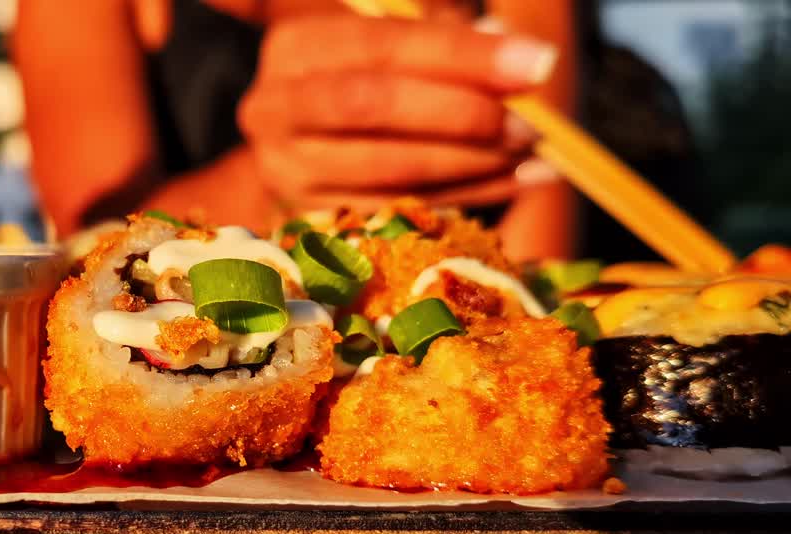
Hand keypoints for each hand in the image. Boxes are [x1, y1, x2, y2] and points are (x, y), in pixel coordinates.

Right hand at [238, 15, 559, 212]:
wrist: (310, 144)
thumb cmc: (368, 76)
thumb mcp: (395, 41)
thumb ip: (440, 36)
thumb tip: (520, 62)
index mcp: (294, 46)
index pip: (383, 44)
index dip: (462, 55)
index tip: (537, 63)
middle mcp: (274, 108)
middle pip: (372, 107)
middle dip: (461, 113)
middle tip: (531, 122)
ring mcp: (285, 170)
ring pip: (387, 168)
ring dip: (471, 161)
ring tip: (531, 151)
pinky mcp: (308, 220)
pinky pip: (398, 210)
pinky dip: (467, 195)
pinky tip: (517, 179)